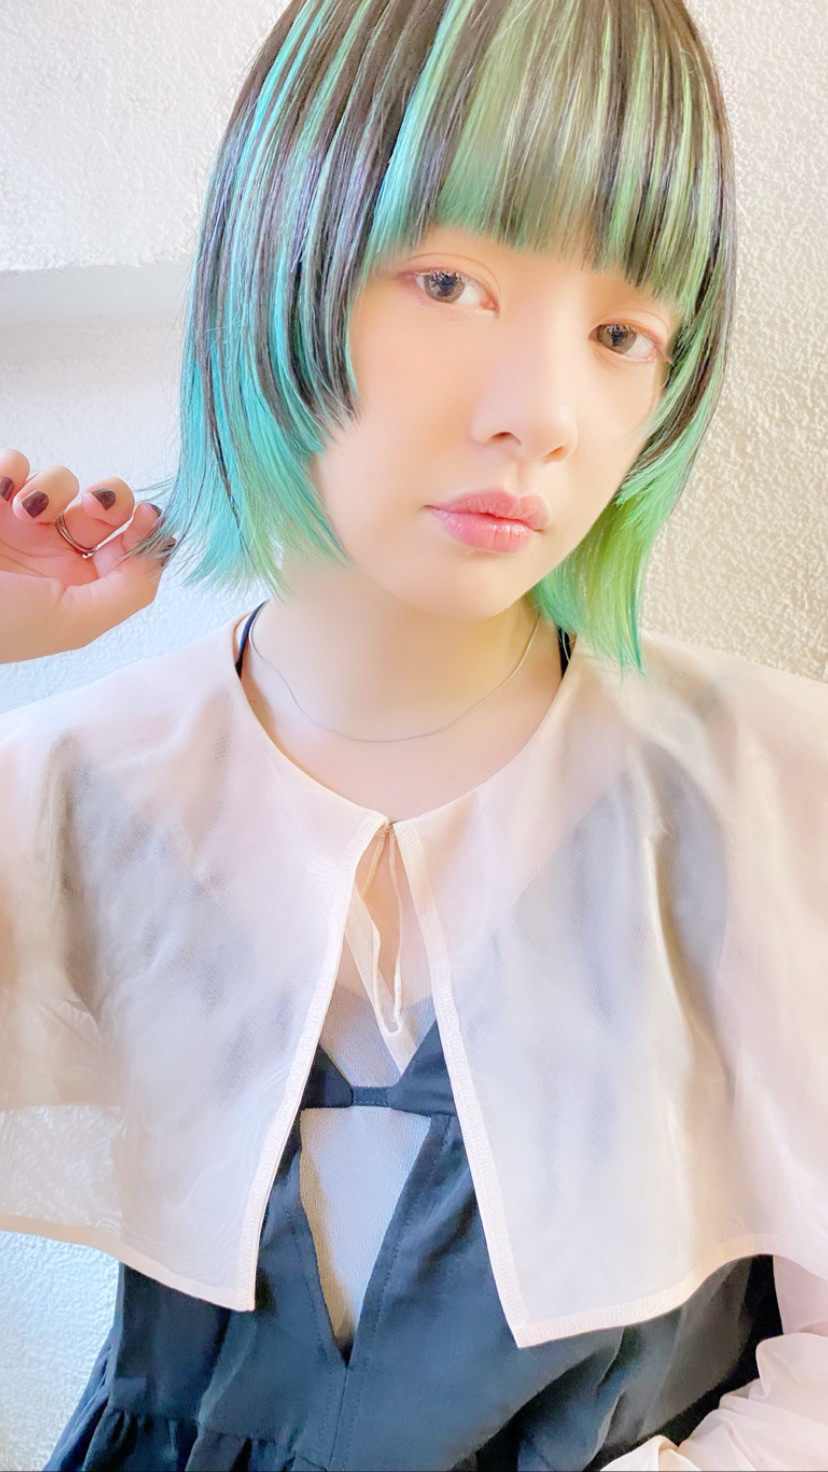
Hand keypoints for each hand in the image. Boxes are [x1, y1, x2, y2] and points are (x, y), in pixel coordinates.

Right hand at [0, 447, 173, 662]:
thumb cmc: (0, 626)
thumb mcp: (72, 623)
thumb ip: (128, 592)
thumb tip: (163, 553)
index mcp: (78, 589)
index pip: (129, 549)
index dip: (145, 530)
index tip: (149, 517)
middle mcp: (52, 555)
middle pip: (106, 507)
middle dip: (110, 499)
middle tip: (93, 507)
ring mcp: (17, 524)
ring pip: (63, 480)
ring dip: (55, 486)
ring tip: (27, 510)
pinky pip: (15, 464)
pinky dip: (13, 470)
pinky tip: (2, 494)